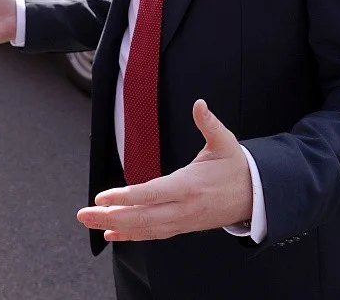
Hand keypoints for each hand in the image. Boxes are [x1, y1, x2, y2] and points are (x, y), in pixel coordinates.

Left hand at [76, 100, 253, 240]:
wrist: (256, 196)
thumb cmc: (236, 166)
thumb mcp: (225, 142)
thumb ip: (209, 124)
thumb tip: (200, 104)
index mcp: (190, 186)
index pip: (152, 194)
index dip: (126, 197)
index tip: (103, 197)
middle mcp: (184, 208)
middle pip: (143, 217)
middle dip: (110, 217)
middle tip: (83, 214)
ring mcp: (183, 220)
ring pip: (145, 228)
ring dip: (115, 226)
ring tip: (90, 221)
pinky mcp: (182, 226)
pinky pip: (153, 234)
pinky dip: (132, 235)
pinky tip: (112, 234)